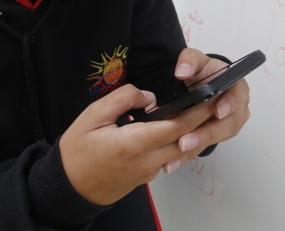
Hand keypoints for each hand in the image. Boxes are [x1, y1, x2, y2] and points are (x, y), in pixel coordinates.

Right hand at [58, 83, 215, 205]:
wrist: (68, 187)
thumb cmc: (76, 153)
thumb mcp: (92, 116)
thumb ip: (123, 99)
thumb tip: (148, 96)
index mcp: (134, 144)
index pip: (177, 127)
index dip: (197, 112)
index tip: (211, 96)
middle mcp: (146, 161)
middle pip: (185, 139)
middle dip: (203, 120)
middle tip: (216, 100)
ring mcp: (148, 171)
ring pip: (179, 150)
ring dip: (192, 132)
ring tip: (202, 111)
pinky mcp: (146, 176)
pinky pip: (167, 157)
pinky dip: (177, 142)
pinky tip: (177, 128)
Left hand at [161, 48, 251, 172]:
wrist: (204, 83)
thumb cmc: (205, 72)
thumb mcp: (196, 60)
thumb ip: (189, 61)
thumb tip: (182, 71)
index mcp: (237, 87)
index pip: (237, 96)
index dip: (229, 104)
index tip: (217, 112)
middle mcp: (238, 107)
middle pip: (228, 124)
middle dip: (206, 134)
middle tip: (186, 141)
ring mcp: (230, 123)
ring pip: (217, 138)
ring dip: (196, 147)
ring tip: (176, 154)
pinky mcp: (218, 135)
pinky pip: (205, 146)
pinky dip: (188, 155)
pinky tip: (173, 162)